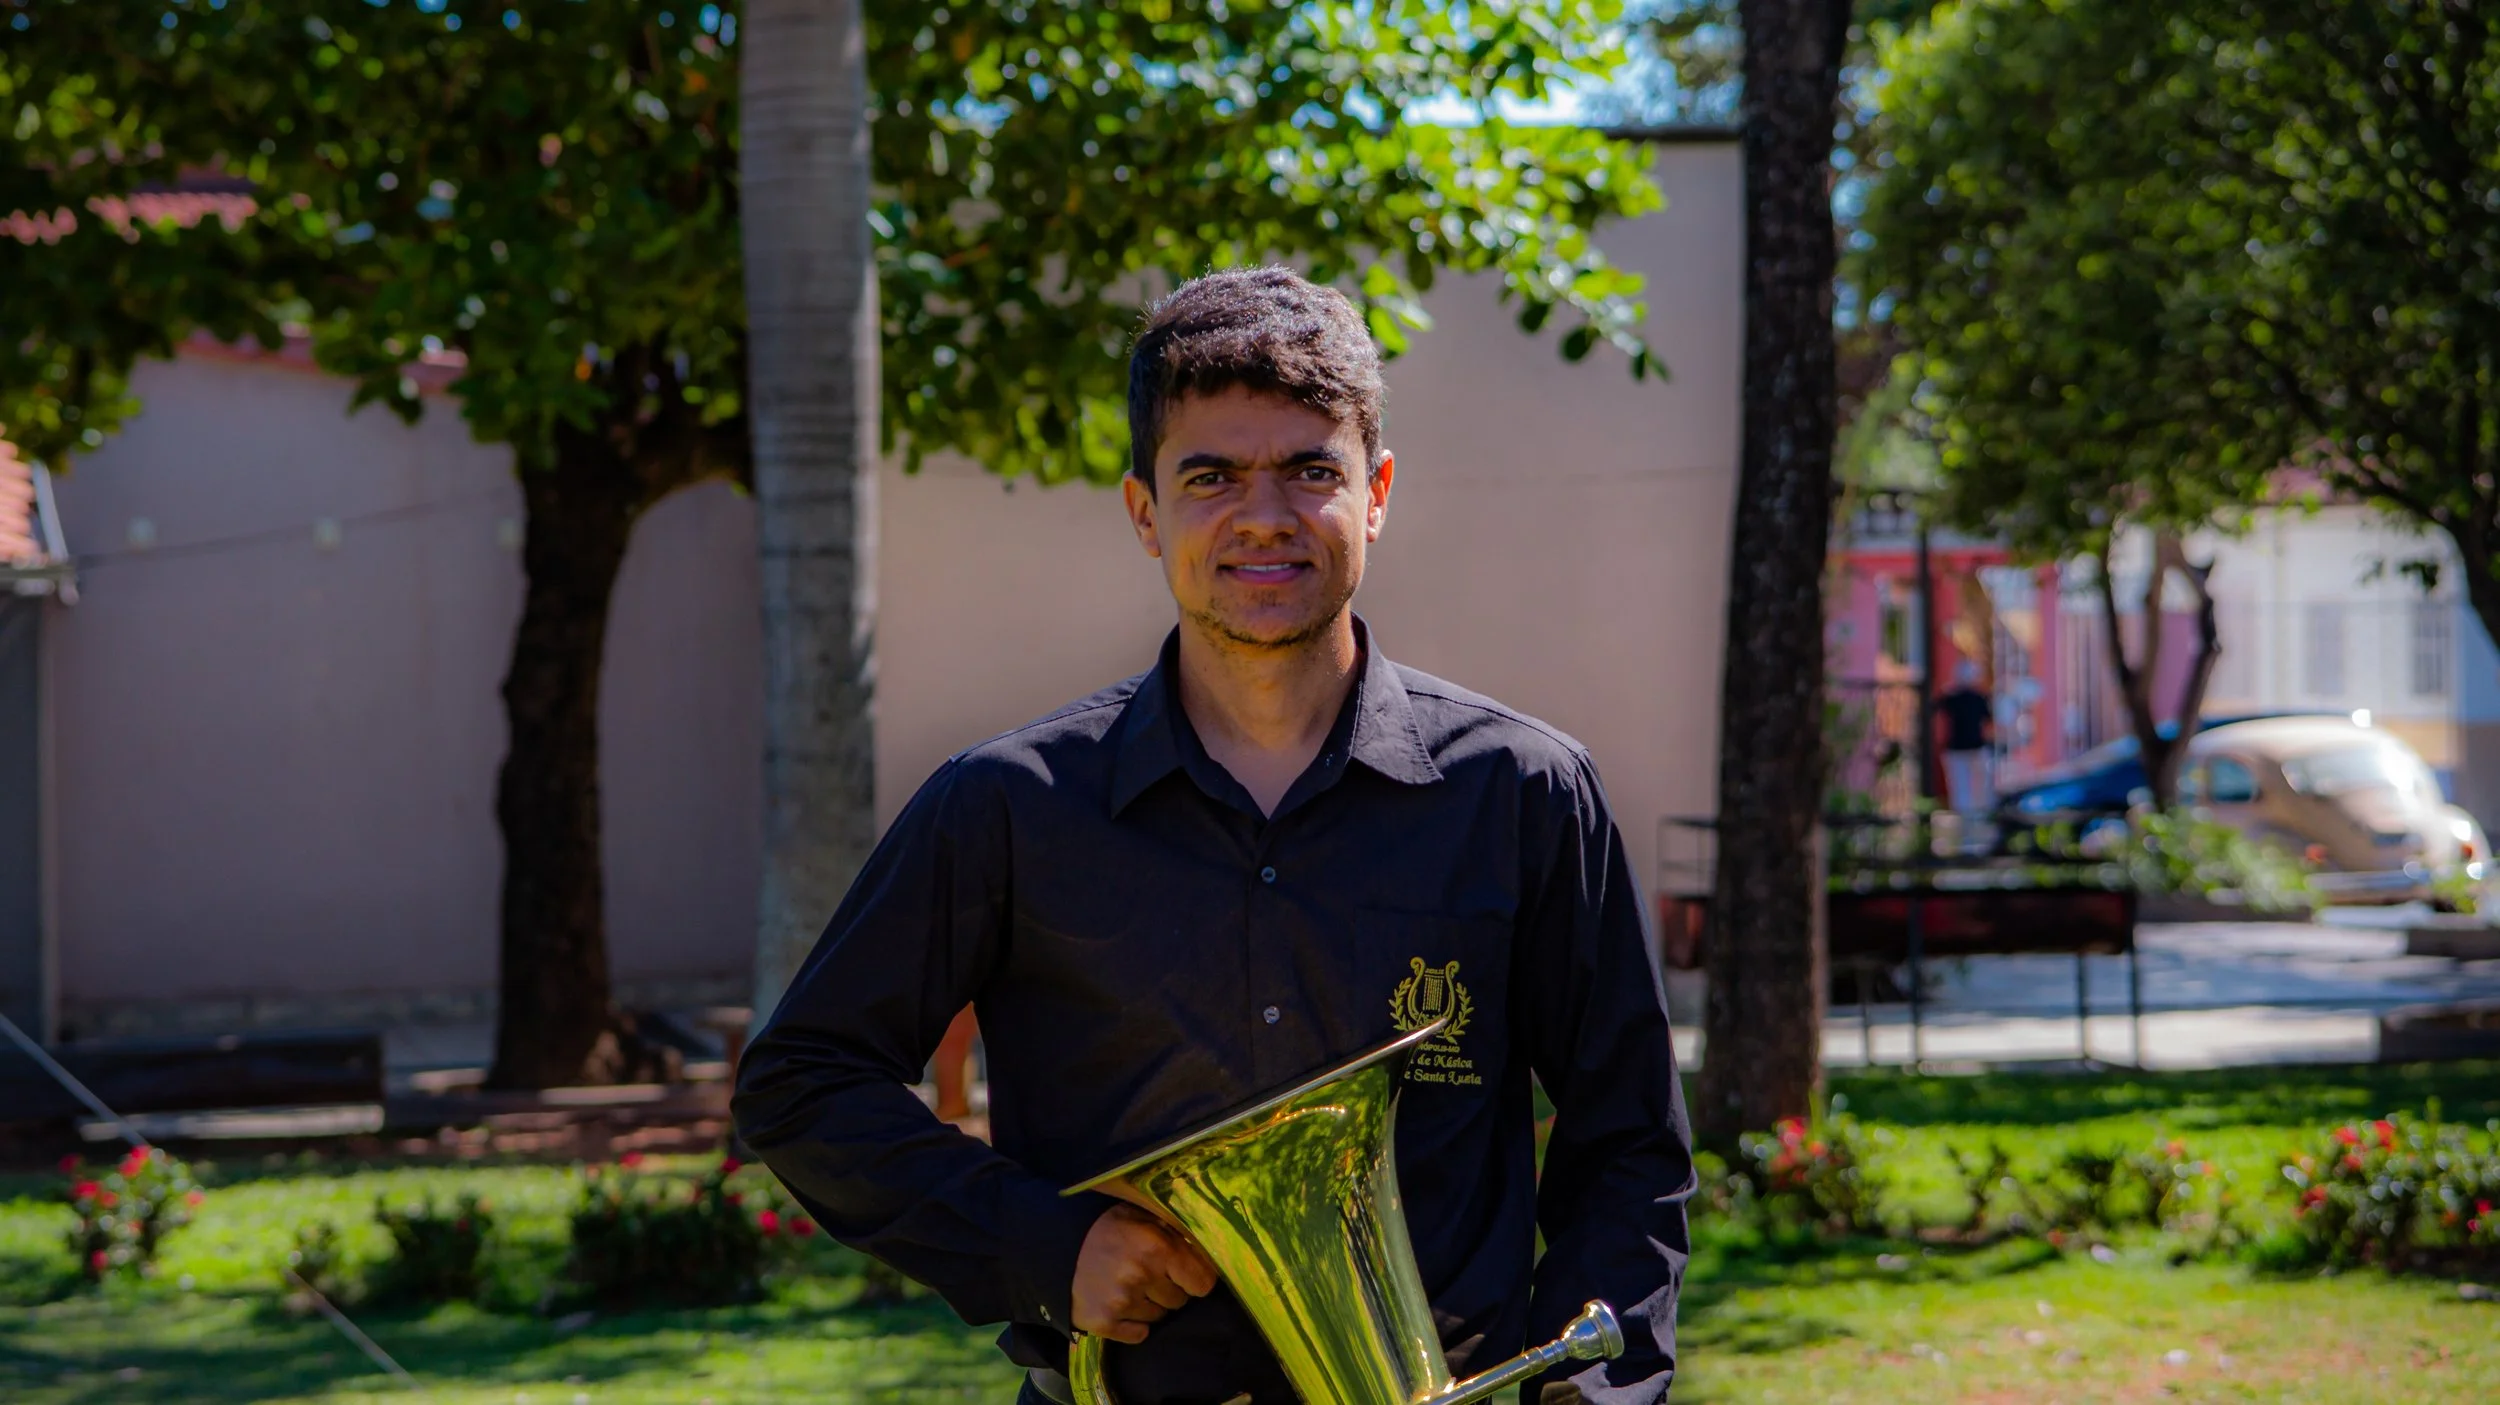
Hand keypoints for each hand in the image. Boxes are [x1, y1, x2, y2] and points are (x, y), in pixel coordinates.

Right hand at [1070, 1203, 1217, 1344]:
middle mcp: (1141, 1274)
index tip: (1183, 1273)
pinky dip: (1132, 1324)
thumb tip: (1211, 1246)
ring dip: (1148, 1305)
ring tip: (1127, 1284)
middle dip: (1168, 1288)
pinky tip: (1118, 1303)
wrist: (1054, 1245)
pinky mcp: (1103, 1323)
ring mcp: (1121, 1301)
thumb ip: (1175, 1230)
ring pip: (1158, 1318)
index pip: (1202, 1283)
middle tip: (1145, 1273)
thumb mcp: (1142, 1216)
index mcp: (1156, 1246)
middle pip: (1179, 1301)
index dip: (1194, 1278)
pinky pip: (1138, 1334)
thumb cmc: (1106, 1228)